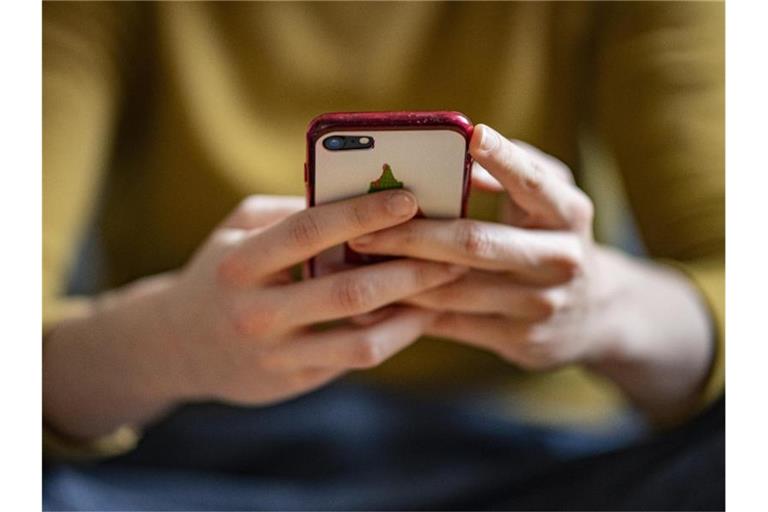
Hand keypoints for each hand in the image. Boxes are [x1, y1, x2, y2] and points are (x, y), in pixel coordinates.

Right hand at [161, 191, 467, 404]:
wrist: (177, 346)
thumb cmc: (220, 273)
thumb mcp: (238, 230)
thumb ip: (290, 213)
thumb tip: (358, 193)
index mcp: (241, 262)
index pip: (309, 232)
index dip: (363, 213)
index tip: (410, 198)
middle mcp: (257, 311)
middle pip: (347, 289)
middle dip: (408, 268)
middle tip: (453, 249)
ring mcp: (276, 353)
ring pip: (361, 336)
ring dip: (412, 310)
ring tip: (447, 283)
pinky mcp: (294, 380)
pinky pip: (356, 357)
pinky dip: (395, 334)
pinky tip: (419, 313)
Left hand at [348, 124, 713, 418]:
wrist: (597, 314)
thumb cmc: (553, 237)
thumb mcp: (550, 201)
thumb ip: (514, 171)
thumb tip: (460, 150)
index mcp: (569, 214)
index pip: (533, 183)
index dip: (504, 158)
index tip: (472, 133)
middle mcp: (561, 259)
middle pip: (476, 244)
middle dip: (412, 235)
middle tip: (362, 230)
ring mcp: (541, 305)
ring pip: (456, 290)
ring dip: (400, 276)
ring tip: (357, 263)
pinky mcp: (522, 340)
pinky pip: (453, 325)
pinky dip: (412, 311)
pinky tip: (378, 298)